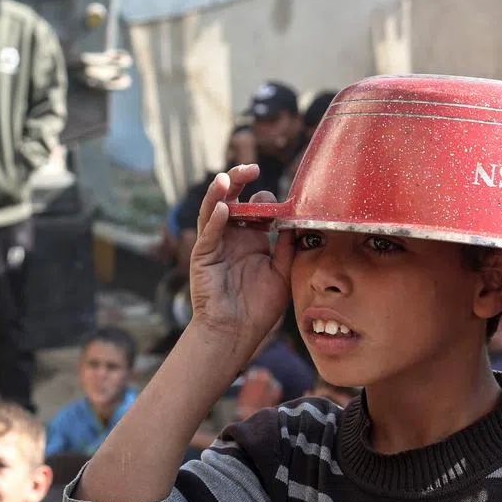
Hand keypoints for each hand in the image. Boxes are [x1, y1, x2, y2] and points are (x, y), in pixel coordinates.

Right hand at [189, 164, 293, 350]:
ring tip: (227, 178)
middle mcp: (232, 237)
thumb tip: (298, 223)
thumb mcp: (282, 274)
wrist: (236, 332)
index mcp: (252, 239)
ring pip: (214, 209)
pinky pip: (208, 234)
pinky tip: (224, 209)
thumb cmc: (258, 308)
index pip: (256, 208)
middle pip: (232, 198)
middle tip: (251, 168)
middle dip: (239, 180)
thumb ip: (287, 249)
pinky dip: (215, 220)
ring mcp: (216, 244)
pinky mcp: (203, 256)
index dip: (267, 200)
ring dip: (219, 192)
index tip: (281, 202)